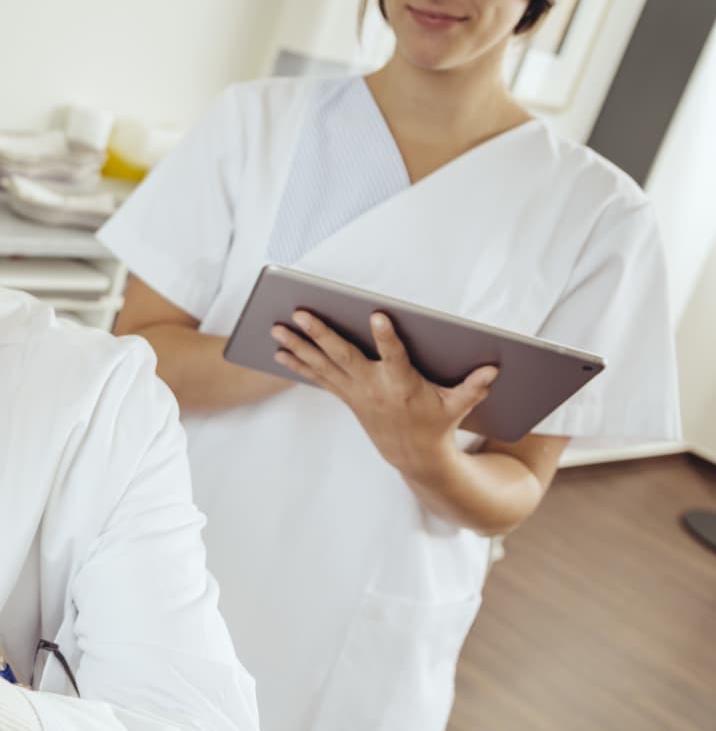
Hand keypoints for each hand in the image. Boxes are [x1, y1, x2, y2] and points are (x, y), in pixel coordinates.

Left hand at [271, 311, 497, 481]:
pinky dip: (298, 363)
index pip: (394, 356)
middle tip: (301, 313)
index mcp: (401, 384)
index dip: (386, 337)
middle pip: (343, 356)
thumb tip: (493, 370)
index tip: (377, 315)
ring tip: (276, 328)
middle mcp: (372, 387)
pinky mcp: (345, 395)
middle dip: (321, 334)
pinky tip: (279, 350)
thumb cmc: (437, 422)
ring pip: (322, 364)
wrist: (412, 455)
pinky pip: (317, 377)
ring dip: (297, 346)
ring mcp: (354, 392)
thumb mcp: (458, 406)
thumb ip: (473, 387)